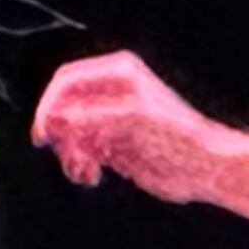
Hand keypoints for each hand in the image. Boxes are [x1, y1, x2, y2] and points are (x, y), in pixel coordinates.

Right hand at [31, 51, 221, 203]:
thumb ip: (90, 118)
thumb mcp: (131, 123)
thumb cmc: (176, 140)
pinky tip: (92, 175)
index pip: (66, 82)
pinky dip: (81, 163)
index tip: (44, 136)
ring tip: (85, 173)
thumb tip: (55, 118)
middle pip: (63, 107)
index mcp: (118, 73)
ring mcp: (112, 117)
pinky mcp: (114, 142)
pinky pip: (82, 149)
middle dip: (62, 135)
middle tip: (70, 159)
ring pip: (70, 131)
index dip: (49, 107)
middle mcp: (112, 91)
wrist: (204, 168)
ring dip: (71, 153)